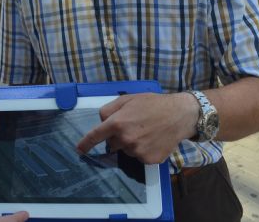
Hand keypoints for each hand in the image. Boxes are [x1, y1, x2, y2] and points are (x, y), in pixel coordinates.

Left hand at [76, 92, 197, 163]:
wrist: (180, 115)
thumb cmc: (153, 104)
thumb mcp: (128, 99)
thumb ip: (110, 109)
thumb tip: (101, 121)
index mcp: (118, 123)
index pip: (96, 136)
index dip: (86, 143)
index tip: (79, 149)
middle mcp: (125, 140)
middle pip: (113, 144)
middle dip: (118, 136)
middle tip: (133, 125)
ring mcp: (137, 151)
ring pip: (126, 151)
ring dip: (131, 144)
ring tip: (146, 131)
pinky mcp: (149, 160)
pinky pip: (139, 157)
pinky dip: (143, 150)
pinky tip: (153, 140)